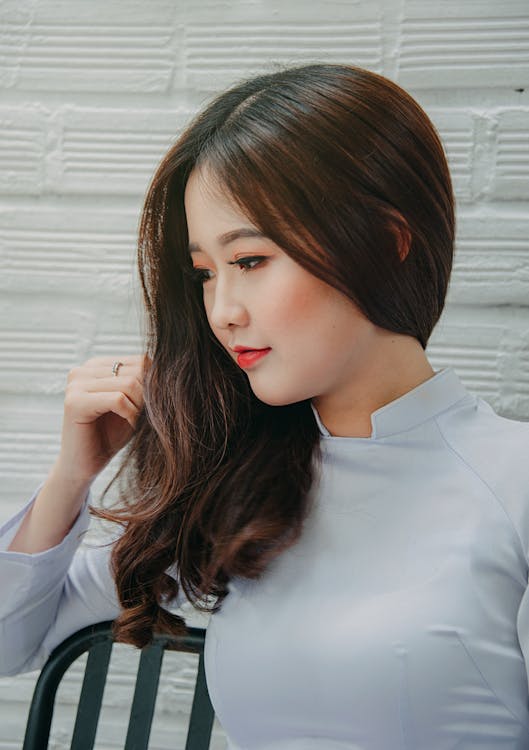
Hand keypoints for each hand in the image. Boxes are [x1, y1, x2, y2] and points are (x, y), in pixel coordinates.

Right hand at [53, 354, 150, 483]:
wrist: (85, 466)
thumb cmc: (110, 435)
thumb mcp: (133, 405)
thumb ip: (144, 385)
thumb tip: (168, 370)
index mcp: (95, 366)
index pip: (140, 361)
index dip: (154, 384)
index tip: (153, 406)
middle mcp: (82, 370)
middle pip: (136, 371)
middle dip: (148, 396)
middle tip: (147, 416)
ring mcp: (75, 385)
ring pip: (129, 384)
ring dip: (141, 407)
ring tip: (138, 422)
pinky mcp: (74, 402)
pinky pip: (118, 400)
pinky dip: (131, 415)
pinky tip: (131, 425)